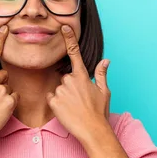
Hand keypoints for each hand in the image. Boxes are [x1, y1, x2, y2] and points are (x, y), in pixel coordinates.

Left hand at [46, 25, 110, 140]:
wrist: (92, 130)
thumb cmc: (99, 112)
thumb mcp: (104, 92)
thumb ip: (101, 75)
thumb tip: (106, 61)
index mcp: (83, 76)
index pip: (75, 53)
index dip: (69, 39)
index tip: (64, 27)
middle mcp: (71, 80)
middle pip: (65, 78)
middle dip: (70, 87)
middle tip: (79, 101)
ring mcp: (61, 90)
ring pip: (58, 89)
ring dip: (63, 96)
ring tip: (74, 108)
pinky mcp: (53, 101)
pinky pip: (51, 98)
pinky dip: (56, 104)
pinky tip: (66, 111)